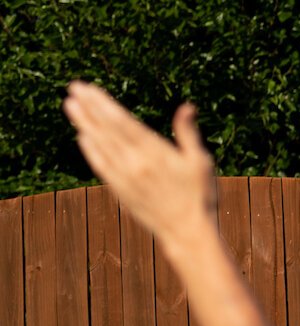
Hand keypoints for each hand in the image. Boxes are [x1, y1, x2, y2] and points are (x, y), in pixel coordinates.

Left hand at [63, 82, 216, 245]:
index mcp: (155, 152)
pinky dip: (90, 150)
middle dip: (88, 108)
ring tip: (70, 106)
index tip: (87, 88)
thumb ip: (188, 133)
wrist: (188, 233)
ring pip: (99, 145)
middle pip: (106, 129)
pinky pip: (100, 166)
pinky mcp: (121, 191)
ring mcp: (125, 178)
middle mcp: (135, 163)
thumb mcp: (200, 162)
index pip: (121, 121)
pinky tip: (83, 137)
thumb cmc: (200, 197)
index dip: (102, 103)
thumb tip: (187, 107)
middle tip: (74, 88)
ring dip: (83, 124)